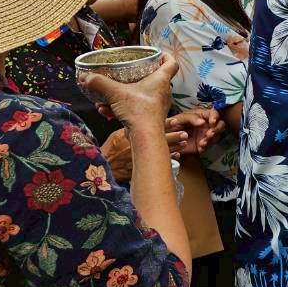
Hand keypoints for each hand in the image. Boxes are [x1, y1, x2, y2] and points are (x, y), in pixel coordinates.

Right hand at [81, 55, 175, 132]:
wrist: (145, 136)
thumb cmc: (138, 111)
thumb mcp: (116, 93)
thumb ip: (100, 83)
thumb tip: (85, 77)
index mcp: (161, 80)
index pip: (171, 63)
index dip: (165, 56)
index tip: (156, 55)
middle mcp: (163, 91)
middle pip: (153, 78)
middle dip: (136, 77)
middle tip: (124, 75)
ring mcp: (158, 104)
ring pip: (140, 94)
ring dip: (123, 96)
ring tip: (107, 100)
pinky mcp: (151, 116)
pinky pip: (136, 107)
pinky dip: (123, 108)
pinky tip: (107, 112)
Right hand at [98, 109, 213, 181]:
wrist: (103, 167)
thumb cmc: (109, 150)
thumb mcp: (115, 136)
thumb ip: (127, 128)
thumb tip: (137, 119)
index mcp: (129, 135)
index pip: (149, 127)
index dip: (164, 123)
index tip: (175, 120)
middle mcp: (136, 145)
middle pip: (158, 139)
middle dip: (173, 136)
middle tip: (184, 133)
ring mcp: (140, 156)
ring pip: (161, 150)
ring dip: (174, 147)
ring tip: (184, 143)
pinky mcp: (142, 166)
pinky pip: (157, 162)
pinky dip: (168, 158)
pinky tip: (177, 156)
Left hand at [168, 107, 223, 156]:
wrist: (166, 138)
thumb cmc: (172, 124)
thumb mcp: (180, 118)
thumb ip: (191, 117)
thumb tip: (203, 121)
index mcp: (201, 115)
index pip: (214, 114)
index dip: (215, 117)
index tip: (212, 122)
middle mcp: (206, 125)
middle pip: (220, 125)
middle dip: (217, 129)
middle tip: (209, 134)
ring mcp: (205, 135)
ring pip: (216, 136)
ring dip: (211, 139)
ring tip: (202, 142)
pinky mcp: (202, 145)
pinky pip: (208, 146)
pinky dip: (206, 147)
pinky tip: (200, 148)